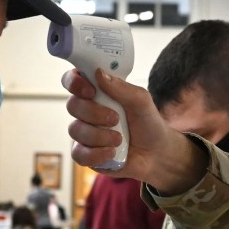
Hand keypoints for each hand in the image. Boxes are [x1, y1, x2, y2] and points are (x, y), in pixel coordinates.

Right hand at [61, 69, 205, 194]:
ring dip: (99, 136)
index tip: (90, 90)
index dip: (74, 82)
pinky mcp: (86, 154)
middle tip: (115, 118)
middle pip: (72, 105)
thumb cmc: (148, 123)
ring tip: (119, 140)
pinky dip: (96, 154)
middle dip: (93, 113)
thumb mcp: (141, 101)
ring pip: (75, 130)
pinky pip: (78, 154)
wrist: (156, 153)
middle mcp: (86, 111)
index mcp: (97, 92)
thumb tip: (99, 74)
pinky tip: (112, 152)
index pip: (72, 80)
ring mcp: (84, 133)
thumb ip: (122, 88)